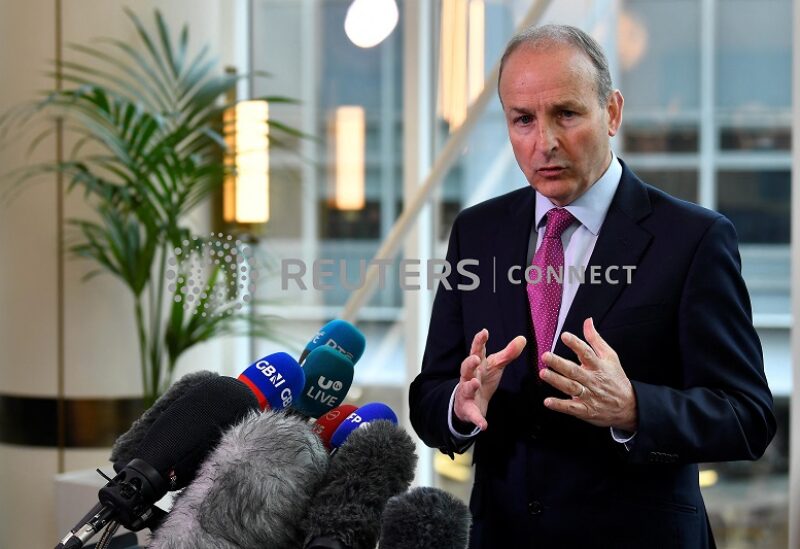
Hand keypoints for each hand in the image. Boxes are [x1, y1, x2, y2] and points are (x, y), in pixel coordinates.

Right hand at [454, 329, 526, 430]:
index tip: (484, 332)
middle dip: (469, 362)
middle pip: (466, 368)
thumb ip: (508, 353)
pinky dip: (477, 419)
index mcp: (477, 365)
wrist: (470, 402)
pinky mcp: (469, 410)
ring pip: (465, 388)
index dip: (479, 341)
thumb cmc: (483, 379)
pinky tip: (483, 425)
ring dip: (469, 386)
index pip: (476, 350)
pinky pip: (473, 415)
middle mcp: (469, 377)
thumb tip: (522, 338)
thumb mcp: (495, 366)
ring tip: (475, 383)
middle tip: (475, 358)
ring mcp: (467, 393)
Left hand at [539, 317, 637, 431]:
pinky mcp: (586, 410)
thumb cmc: (615, 378)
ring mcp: (589, 396)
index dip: (576, 344)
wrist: (628, 406)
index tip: (564, 336)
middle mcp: (593, 380)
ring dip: (556, 381)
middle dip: (559, 363)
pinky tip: (547, 401)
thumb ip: (595, 339)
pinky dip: (559, 405)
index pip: (586, 353)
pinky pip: (571, 408)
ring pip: (571, 387)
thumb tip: (587, 321)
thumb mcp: (610, 357)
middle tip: (545, 356)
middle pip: (574, 371)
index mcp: (598, 366)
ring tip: (543, 374)